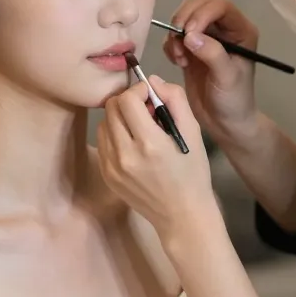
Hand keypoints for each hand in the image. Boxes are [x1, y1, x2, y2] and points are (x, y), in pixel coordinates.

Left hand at [97, 78, 216, 240]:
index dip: (138, 91)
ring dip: (119, 118)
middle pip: (111, 108)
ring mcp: (112, 167)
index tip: (150, 96)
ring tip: (139, 128)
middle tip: (145, 110)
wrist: (181, 215)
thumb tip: (152, 81)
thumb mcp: (194, 133)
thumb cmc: (192, 173)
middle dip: (127, 101)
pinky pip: (102, 142)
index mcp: (149, 143)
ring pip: (103, 123)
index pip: (127, 100)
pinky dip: (114, 135)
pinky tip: (132, 144)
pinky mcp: (107, 175)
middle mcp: (125, 155)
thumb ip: (175, 100)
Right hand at [164, 0, 258, 143]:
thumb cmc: (233, 100)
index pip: (219, 5)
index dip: (201, 14)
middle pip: (199, 4)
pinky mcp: (190, 49)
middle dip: (184, 19)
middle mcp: (223, 29)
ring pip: (184, 17)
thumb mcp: (227, 77)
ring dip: (175, 34)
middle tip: (179, 43)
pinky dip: (170, 45)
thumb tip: (189, 37)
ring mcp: (206, 38)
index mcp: (240, 30)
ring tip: (180, 58)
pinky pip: (174, 36)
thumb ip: (212, 54)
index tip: (189, 34)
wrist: (224, 123)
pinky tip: (177, 63)